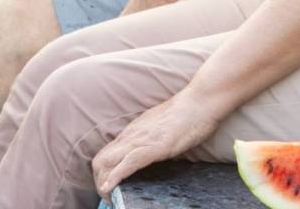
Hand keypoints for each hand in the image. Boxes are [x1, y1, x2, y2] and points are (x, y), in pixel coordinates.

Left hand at [91, 92, 221, 197]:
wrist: (200, 101)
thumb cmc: (187, 114)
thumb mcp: (161, 128)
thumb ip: (152, 139)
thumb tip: (153, 153)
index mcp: (133, 132)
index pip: (106, 154)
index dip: (103, 173)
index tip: (109, 187)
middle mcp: (131, 136)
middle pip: (100, 160)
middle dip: (99, 181)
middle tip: (109, 197)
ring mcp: (140, 140)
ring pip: (108, 163)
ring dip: (103, 184)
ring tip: (109, 198)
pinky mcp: (153, 147)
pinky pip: (127, 164)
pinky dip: (115, 178)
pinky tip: (110, 189)